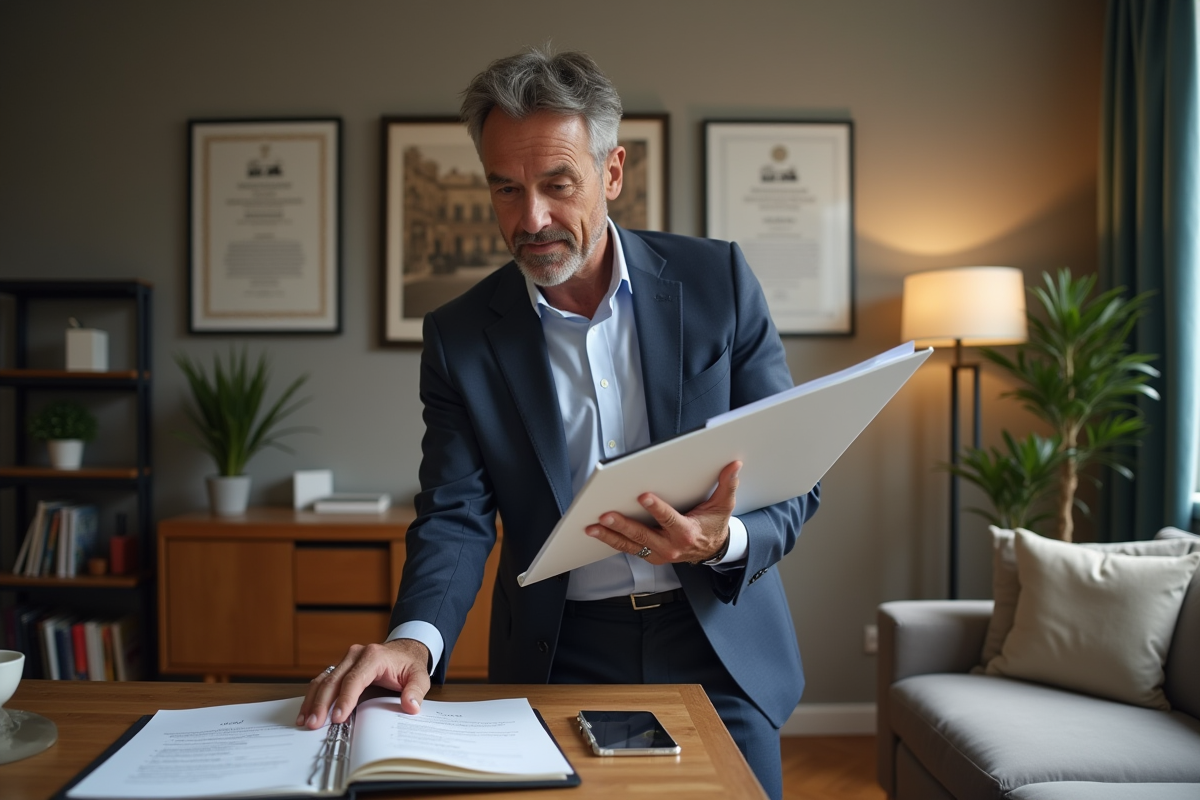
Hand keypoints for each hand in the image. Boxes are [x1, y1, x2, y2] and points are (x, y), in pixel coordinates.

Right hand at [296, 638, 430, 728]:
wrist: (404, 650)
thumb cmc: (409, 665)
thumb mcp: (419, 676)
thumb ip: (416, 691)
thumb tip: (410, 706)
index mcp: (373, 656)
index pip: (354, 679)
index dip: (345, 699)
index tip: (337, 718)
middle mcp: (356, 655)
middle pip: (334, 680)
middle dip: (322, 704)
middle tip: (314, 724)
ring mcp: (346, 660)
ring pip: (324, 680)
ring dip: (313, 701)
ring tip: (305, 721)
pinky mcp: (341, 667)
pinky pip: (323, 681)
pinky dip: (314, 696)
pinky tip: (307, 711)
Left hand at [585, 460, 740, 564]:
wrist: (712, 551)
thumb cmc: (714, 526)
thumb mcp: (723, 506)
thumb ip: (727, 485)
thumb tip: (734, 464)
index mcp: (687, 534)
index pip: (670, 520)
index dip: (657, 508)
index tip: (642, 496)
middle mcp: (670, 547)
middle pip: (643, 535)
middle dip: (623, 525)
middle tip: (605, 514)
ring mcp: (658, 554)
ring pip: (630, 545)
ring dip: (610, 536)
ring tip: (592, 526)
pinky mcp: (650, 556)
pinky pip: (628, 549)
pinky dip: (612, 541)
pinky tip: (597, 532)